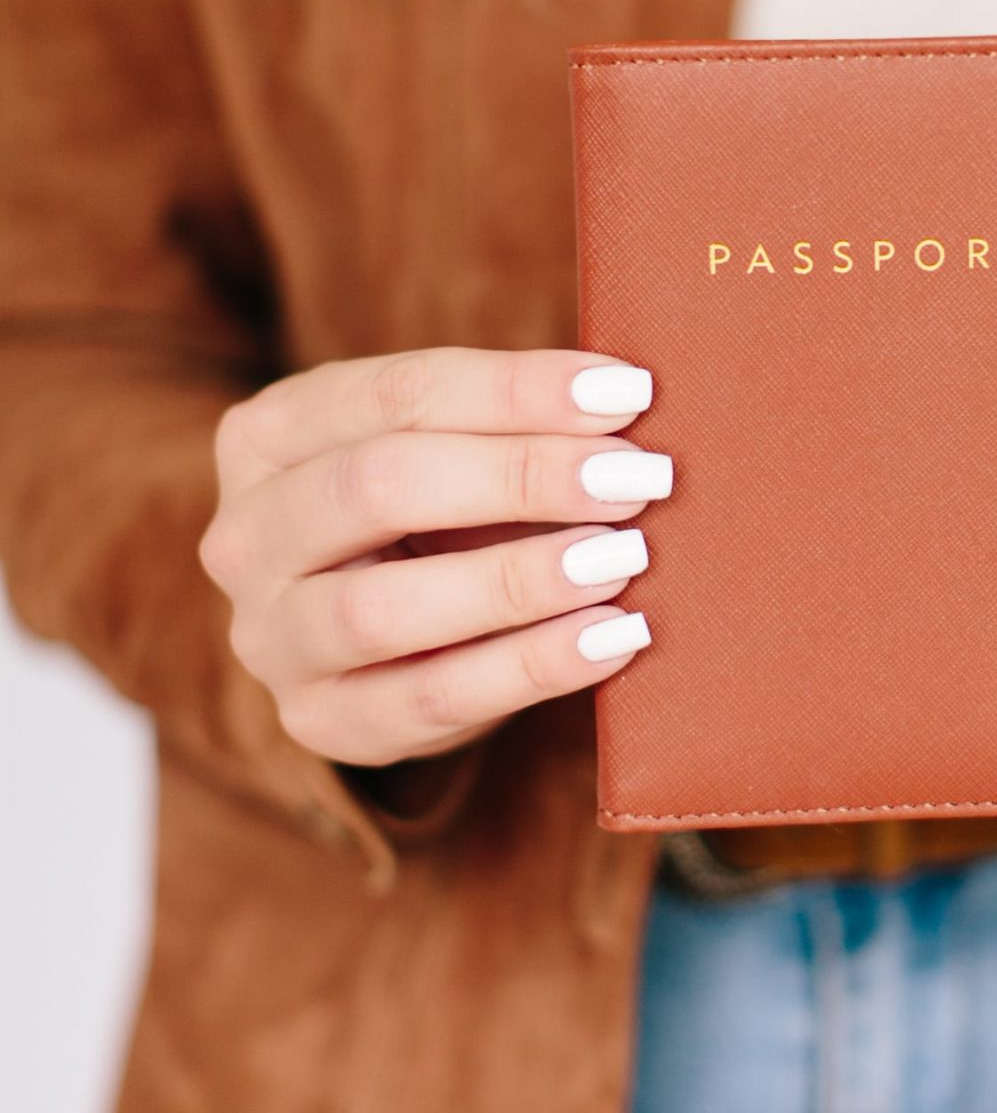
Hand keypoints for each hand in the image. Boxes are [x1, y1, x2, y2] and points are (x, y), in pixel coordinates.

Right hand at [199, 349, 669, 766]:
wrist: (390, 641)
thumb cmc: (437, 515)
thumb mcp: (452, 450)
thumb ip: (513, 422)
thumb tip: (630, 401)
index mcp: (268, 434)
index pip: (396, 394)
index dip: (516, 390)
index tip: (626, 395)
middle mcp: (247, 535)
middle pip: (376, 486)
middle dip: (520, 476)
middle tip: (635, 477)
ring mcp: (270, 638)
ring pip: (384, 608)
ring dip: (517, 580)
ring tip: (623, 558)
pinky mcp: (324, 722)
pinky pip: (431, 699)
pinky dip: (532, 667)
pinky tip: (612, 638)